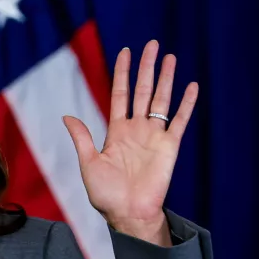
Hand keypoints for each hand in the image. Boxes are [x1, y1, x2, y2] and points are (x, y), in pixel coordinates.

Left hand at [62, 40, 196, 244]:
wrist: (127, 214)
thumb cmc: (106, 194)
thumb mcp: (88, 163)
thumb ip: (82, 138)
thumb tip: (66, 116)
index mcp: (116, 131)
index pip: (120, 94)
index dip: (122, 73)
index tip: (125, 52)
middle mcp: (137, 130)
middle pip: (142, 91)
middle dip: (146, 68)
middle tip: (152, 44)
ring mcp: (154, 136)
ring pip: (161, 100)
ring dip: (166, 79)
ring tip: (170, 57)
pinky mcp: (170, 147)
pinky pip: (180, 121)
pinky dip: (186, 105)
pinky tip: (191, 87)